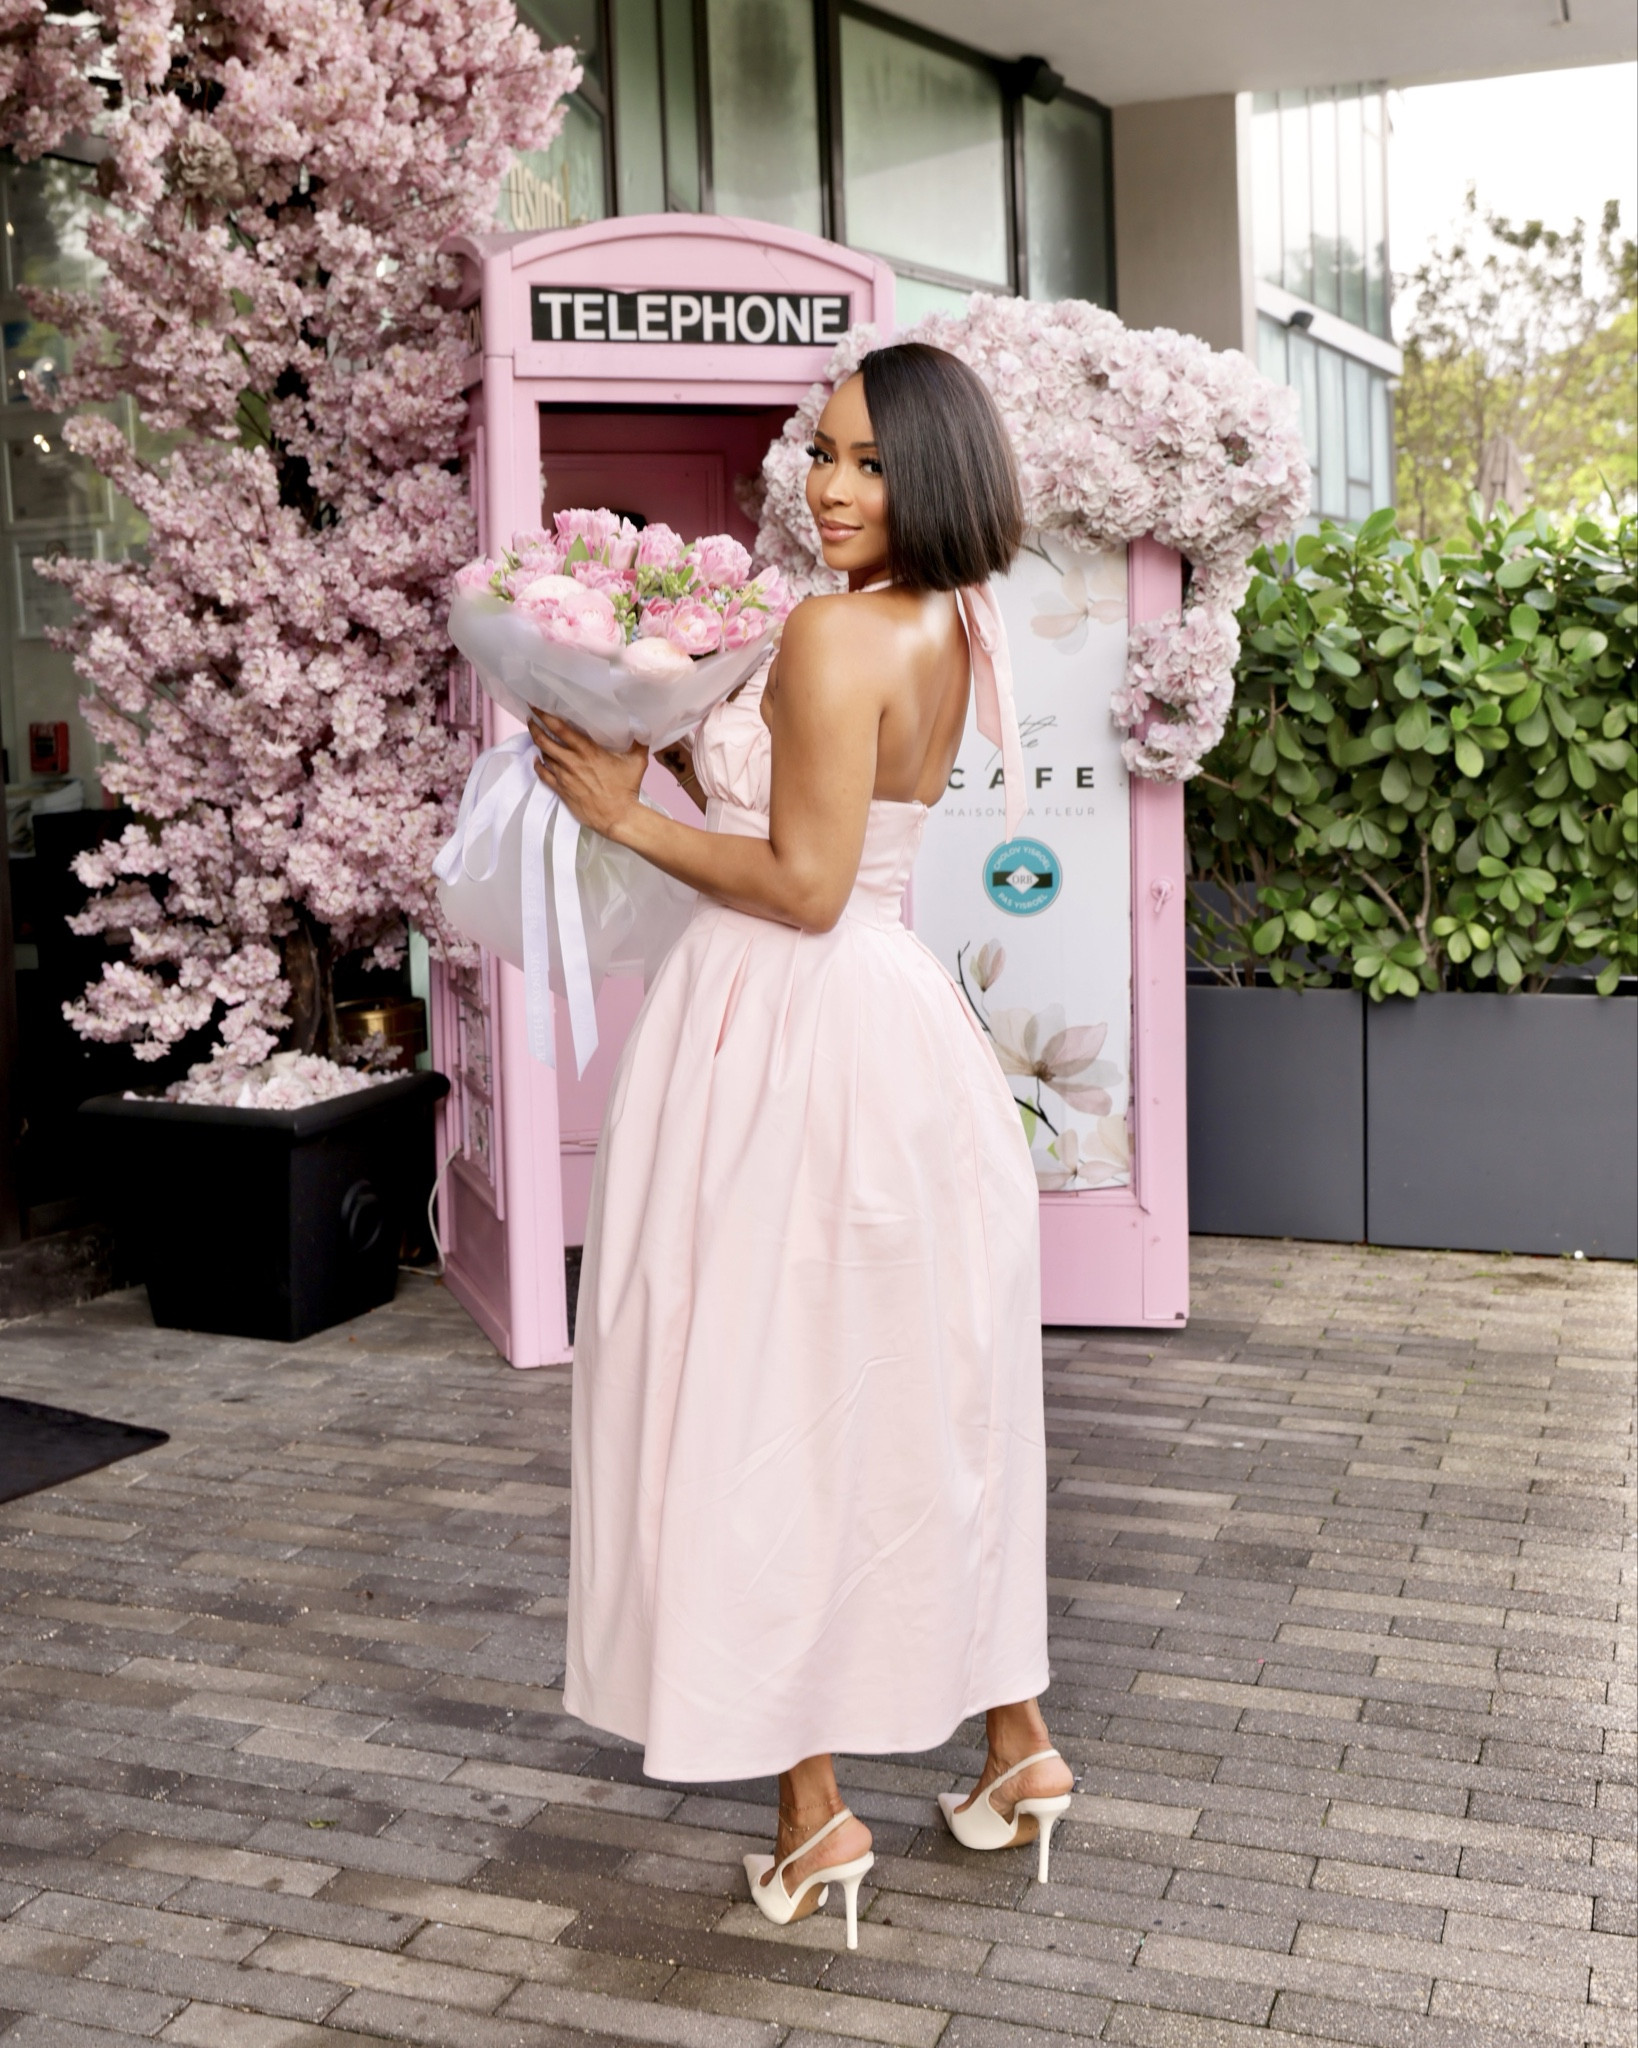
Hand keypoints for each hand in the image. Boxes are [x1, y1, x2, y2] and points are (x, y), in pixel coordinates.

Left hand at [529, 710, 647, 838]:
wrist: (618, 817)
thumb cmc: (627, 789)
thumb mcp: (637, 761)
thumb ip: (639, 741)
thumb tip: (642, 726)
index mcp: (588, 750)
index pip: (559, 728)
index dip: (545, 715)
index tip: (537, 705)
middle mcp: (572, 761)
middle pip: (544, 740)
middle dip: (535, 726)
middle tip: (532, 717)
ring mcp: (565, 777)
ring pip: (543, 755)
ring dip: (538, 744)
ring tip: (536, 735)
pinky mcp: (562, 790)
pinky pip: (543, 774)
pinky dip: (538, 765)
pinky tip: (537, 759)